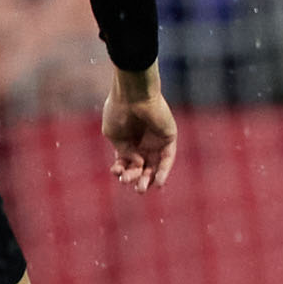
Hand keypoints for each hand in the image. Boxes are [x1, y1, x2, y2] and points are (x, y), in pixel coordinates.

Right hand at [102, 67, 174, 192]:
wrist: (133, 94)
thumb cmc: (119, 111)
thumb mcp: (114, 135)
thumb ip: (124, 153)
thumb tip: (138, 164)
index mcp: (126, 140)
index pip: (125, 162)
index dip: (120, 170)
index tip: (116, 171)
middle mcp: (142, 141)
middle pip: (140, 167)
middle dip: (134, 177)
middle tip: (130, 183)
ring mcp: (156, 140)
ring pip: (154, 166)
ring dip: (148, 179)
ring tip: (141, 189)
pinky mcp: (168, 138)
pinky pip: (167, 159)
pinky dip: (163, 172)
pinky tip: (158, 183)